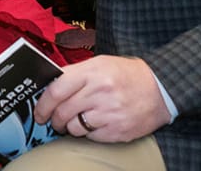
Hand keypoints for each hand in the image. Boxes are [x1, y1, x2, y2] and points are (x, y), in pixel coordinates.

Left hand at [34, 55, 171, 142]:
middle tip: (53, 121)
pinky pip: (90, 137)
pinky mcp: (117, 130)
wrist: (160, 89)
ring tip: (77, 121)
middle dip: (53, 119)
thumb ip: (76, 73)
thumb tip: (50, 85)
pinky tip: (95, 124)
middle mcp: (100, 92)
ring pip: (74, 127)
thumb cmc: (127, 75)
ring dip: (69, 127)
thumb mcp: (101, 63)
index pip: (57, 90)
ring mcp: (109, 113)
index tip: (40, 112)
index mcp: (93, 72)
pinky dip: (88, 133)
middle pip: (63, 111)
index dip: (43, 104)